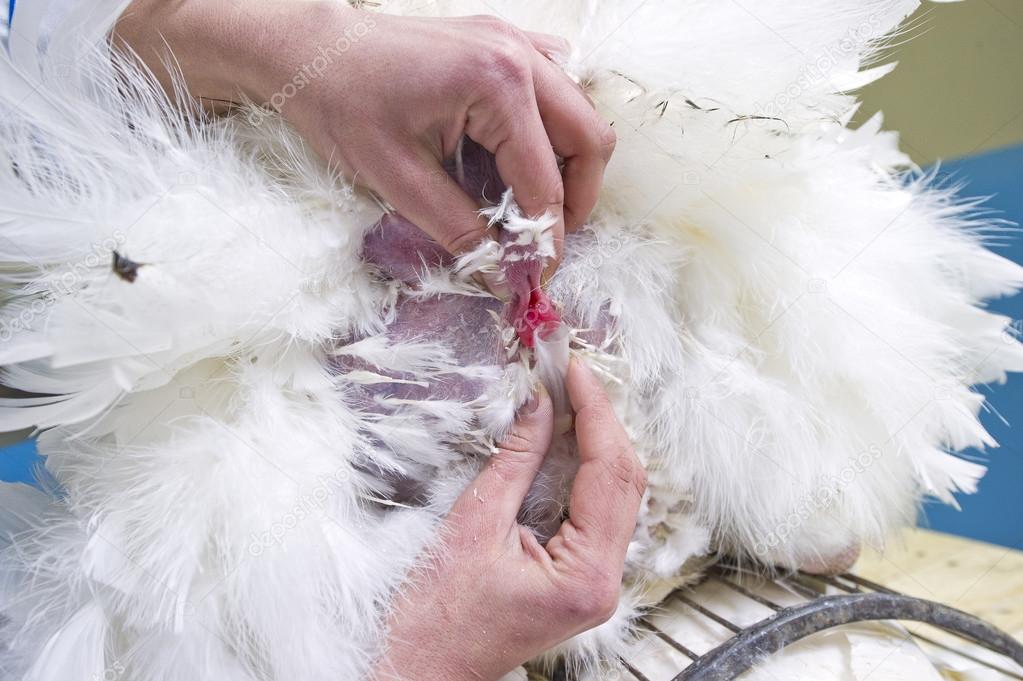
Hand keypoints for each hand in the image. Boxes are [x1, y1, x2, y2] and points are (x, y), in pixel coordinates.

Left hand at [114, 0, 616, 267]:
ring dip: (567, 165)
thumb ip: (457, 227)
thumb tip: (501, 270)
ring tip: (529, 206)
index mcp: (498, 85)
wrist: (310, 50)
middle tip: (541, 240)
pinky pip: (557, 87)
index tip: (535, 277)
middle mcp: (521, 57)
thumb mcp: (396, 178)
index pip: (545, 180)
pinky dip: (552, 128)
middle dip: (574, 200)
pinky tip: (522, 154)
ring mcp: (516, 42)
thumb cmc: (342, 104)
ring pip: (579, 114)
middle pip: (589, 140)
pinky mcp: (504, 43)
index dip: (544, 237)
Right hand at [372, 359, 646, 680]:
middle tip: (574, 377)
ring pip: (616, 494)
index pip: (610, 473)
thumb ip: (516, 460)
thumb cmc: (437, 616)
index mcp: (587, 575)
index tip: (577, 370)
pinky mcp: (578, 577)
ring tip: (571, 397)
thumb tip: (540, 405)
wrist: (422, 666)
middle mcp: (604, 582)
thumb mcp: (474, 524)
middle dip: (601, 422)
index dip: (595, 413)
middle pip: (625, 482)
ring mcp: (595, 583)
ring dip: (596, 442)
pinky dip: (584, 471)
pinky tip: (567, 440)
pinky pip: (595, 512)